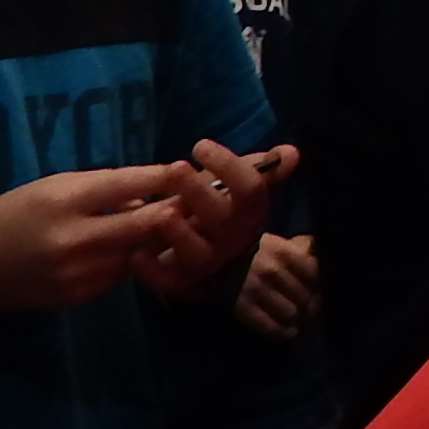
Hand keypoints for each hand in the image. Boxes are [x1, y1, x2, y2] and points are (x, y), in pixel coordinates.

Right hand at [0, 166, 216, 313]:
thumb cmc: (15, 214)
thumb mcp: (52, 187)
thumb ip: (98, 189)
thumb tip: (149, 193)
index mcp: (61, 202)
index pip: (121, 186)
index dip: (157, 177)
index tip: (183, 168)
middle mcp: (71, 239)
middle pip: (139, 226)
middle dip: (172, 213)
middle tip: (197, 201)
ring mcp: (76, 273)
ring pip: (136, 253)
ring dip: (156, 239)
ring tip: (175, 223)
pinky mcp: (79, 296)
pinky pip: (120, 274)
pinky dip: (132, 259)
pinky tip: (138, 248)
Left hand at [134, 140, 289, 303]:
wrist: (216, 260)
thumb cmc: (223, 211)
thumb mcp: (241, 188)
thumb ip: (262, 169)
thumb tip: (292, 151)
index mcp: (248, 214)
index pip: (250, 191)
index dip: (229, 167)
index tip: (200, 146)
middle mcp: (232, 240)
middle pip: (221, 218)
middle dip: (198, 192)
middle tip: (176, 167)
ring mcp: (207, 263)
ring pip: (198, 253)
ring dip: (180, 234)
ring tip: (161, 213)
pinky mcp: (181, 282)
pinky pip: (169, 282)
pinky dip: (152, 271)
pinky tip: (136, 254)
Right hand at [233, 230, 317, 339]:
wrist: (211, 260)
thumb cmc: (252, 252)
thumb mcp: (277, 243)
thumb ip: (302, 247)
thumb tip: (323, 253)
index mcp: (283, 251)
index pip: (316, 273)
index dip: (322, 286)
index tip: (322, 292)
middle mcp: (271, 270)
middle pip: (306, 297)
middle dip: (313, 307)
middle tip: (314, 313)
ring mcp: (255, 290)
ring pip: (291, 314)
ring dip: (298, 321)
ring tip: (300, 322)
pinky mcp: (241, 307)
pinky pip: (271, 328)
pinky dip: (284, 333)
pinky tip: (288, 331)